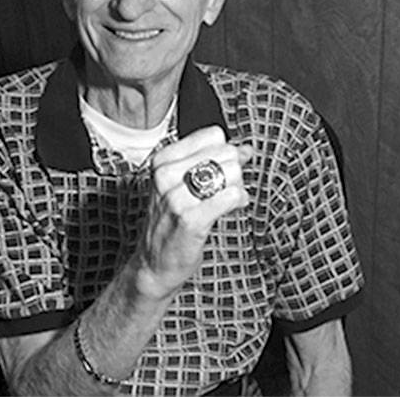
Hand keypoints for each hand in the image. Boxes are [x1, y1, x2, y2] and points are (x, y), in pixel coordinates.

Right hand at [133, 126, 253, 299]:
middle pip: (224, 151)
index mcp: (163, 160)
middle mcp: (165, 175)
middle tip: (225, 188)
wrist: (154, 263)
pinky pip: (229, 197)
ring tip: (228, 200)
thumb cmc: (169, 222)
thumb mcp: (182, 184)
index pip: (212, 135)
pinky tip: (232, 207)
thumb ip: (213, 163)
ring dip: (237, 187)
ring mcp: (176, 198)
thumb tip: (245, 149)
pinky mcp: (189, 220)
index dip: (225, 151)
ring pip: (230, 172)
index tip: (223, 168)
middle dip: (233, 170)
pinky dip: (237, 200)